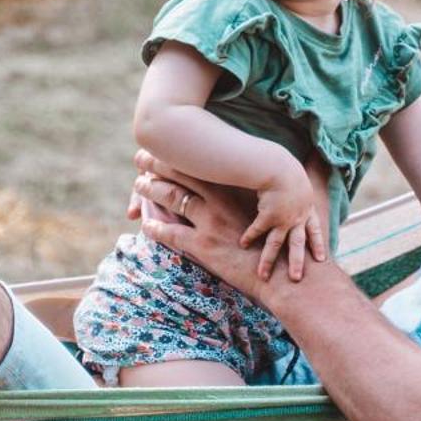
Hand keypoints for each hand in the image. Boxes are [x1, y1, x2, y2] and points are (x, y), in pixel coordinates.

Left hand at [130, 151, 272, 301]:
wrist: (281, 273)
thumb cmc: (274, 241)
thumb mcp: (264, 210)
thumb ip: (249, 195)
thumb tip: (243, 182)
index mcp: (235, 189)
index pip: (200, 164)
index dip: (180, 155)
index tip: (165, 147)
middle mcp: (221, 199)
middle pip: (182, 174)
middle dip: (158, 163)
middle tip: (141, 157)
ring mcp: (211, 221)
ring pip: (173, 197)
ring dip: (152, 190)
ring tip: (140, 184)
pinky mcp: (204, 245)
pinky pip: (171, 233)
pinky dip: (155, 228)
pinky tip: (146, 226)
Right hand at [243, 156, 329, 283]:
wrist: (280, 168)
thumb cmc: (287, 169)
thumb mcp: (300, 178)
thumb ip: (299, 187)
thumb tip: (303, 185)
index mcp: (307, 208)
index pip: (315, 229)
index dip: (318, 244)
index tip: (322, 259)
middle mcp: (297, 218)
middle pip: (297, 244)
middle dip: (297, 262)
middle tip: (296, 279)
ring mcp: (283, 220)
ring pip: (276, 244)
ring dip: (268, 260)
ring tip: (263, 275)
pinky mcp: (268, 217)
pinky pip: (257, 230)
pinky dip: (249, 236)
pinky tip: (243, 244)